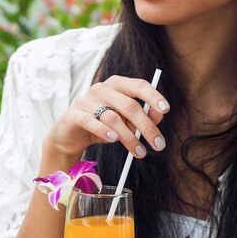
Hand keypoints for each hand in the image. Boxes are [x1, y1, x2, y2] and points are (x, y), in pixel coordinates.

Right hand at [43, 75, 169, 160]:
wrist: (70, 135)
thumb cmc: (102, 125)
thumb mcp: (125, 121)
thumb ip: (142, 116)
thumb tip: (159, 115)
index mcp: (117, 85)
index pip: (139, 85)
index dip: (153, 96)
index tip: (166, 109)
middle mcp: (102, 89)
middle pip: (129, 105)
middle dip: (147, 127)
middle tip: (158, 145)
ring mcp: (86, 100)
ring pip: (113, 117)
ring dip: (130, 137)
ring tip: (140, 152)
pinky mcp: (74, 115)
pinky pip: (91, 121)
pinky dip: (103, 131)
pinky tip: (113, 140)